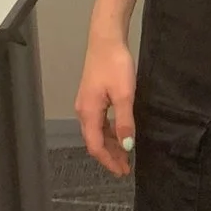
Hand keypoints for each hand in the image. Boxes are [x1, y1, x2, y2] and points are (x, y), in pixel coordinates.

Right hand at [76, 30, 137, 176]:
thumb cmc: (115, 64)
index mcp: (89, 113)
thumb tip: (127, 146)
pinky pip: (99, 121)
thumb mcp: (124, 94)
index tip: (122, 171)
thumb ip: (124, 121)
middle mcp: (84, 111)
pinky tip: (120, 132)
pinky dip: (109, 131)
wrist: (106, 39)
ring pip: (97, 131)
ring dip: (111, 144)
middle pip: (95, 141)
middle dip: (110, 155)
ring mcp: (87, 103)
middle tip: (126, 167)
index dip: (108, 161)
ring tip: (126, 154)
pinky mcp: (93, 96)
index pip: (95, 146)